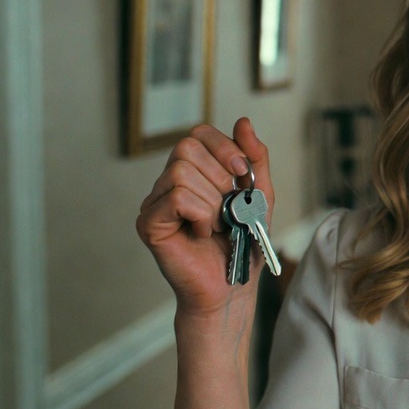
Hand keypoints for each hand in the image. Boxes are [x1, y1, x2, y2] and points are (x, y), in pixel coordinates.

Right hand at [136, 117, 274, 318]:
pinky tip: (203, 232)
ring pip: (181, 172)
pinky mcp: (148, 224)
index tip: (242, 173)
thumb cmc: (244, 243)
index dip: (224, 147)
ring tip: (216, 225)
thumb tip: (242, 121)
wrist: (233, 286)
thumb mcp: (260, 194)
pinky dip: (200, 214)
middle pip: (186, 147)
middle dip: (219, 175)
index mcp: (194, 172)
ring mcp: (154, 203)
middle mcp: (168, 183)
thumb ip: (255, 157)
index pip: (198, 134)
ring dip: (212, 201)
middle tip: (229, 206)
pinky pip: (176, 197)